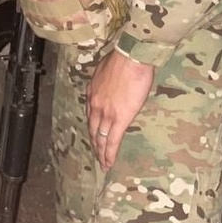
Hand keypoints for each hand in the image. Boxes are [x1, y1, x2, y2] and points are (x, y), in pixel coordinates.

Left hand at [87, 50, 155, 169]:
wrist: (130, 58)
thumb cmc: (122, 59)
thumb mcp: (105, 69)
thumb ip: (104, 81)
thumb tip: (109, 84)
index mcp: (92, 93)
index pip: (90, 115)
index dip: (92, 126)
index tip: (94, 134)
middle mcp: (95, 105)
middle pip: (93, 129)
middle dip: (94, 143)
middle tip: (96, 154)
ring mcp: (106, 114)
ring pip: (101, 138)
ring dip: (101, 152)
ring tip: (103, 164)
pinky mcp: (120, 119)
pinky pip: (113, 141)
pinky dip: (110, 154)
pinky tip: (109, 163)